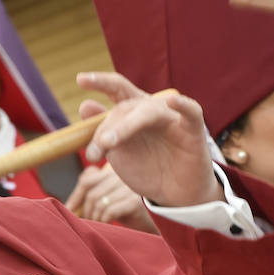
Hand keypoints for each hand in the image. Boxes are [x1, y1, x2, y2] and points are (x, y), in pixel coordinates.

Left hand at [64, 164, 158, 232]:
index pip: (87, 177)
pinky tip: (108, 224)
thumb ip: (93, 193)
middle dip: (85, 209)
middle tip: (87, 221)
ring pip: (99, 200)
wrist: (158, 225)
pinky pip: (109, 210)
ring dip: (94, 217)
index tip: (69, 210)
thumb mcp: (110, 199)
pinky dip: (103, 220)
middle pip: (91, 190)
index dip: (75, 195)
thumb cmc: (130, 213)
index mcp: (116, 169)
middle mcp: (124, 173)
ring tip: (99, 224)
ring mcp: (131, 186)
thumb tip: (69, 205)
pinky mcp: (135, 201)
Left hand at [76, 71, 220, 207]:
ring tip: (108, 143)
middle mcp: (152, 110)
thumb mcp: (118, 152)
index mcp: (132, 113)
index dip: (100, 82)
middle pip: (127, 106)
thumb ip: (102, 132)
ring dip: (126, 126)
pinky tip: (172, 100)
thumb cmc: (147, 169)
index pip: (116, 90)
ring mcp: (173, 117)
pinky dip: (182, 105)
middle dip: (107, 126)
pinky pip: (191, 111)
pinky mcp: (193, 129)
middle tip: (94, 150)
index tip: (80, 79)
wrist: (174, 195)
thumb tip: (85, 105)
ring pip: (148, 111)